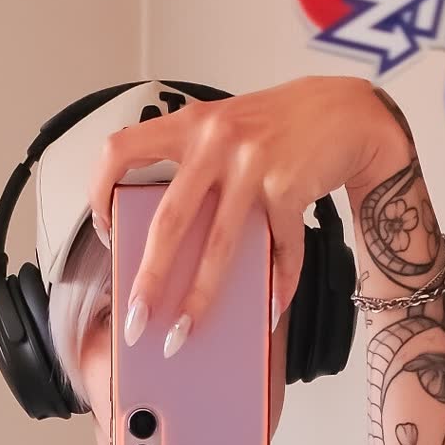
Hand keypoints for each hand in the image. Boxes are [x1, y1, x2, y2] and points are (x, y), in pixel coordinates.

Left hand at [87, 77, 411, 344]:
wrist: (344, 111)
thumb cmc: (276, 128)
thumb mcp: (225, 130)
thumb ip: (193, 168)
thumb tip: (166, 242)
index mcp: (190, 124)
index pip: (123, 149)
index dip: (100, 190)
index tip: (102, 229)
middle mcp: (216, 140)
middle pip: (169, 220)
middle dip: (149, 278)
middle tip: (135, 320)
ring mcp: (253, 163)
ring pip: (219, 245)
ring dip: (200, 298)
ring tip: (184, 333)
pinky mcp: (289, 185)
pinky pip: (279, 248)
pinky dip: (279, 283)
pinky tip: (273, 308)